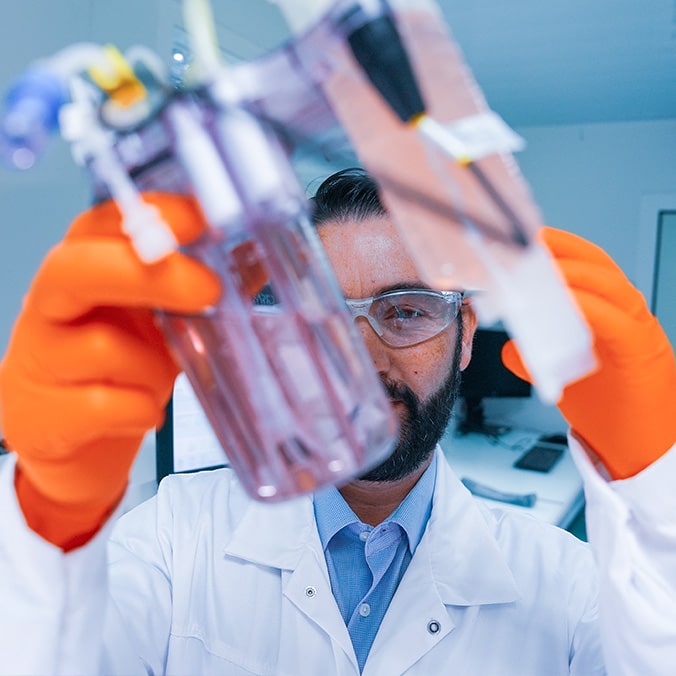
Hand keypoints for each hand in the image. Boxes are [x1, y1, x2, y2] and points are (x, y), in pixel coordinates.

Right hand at [0, 194, 219, 548]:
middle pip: (77, 268)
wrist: (73, 439)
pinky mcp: (41, 412)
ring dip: (153, 368)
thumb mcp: (162, 323)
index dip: (150, 215)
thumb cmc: (122, 370)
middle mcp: (52, 305)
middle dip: (147, 275)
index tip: (198, 220)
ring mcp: (40, 358)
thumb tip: (257, 256)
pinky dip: (141, 411)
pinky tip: (144, 412)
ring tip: (161, 380)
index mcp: (83, 269)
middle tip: (207, 289)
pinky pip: (106, 406)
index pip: (102, 224)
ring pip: (103, 347)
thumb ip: (199, 291)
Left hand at [502, 227, 675, 478]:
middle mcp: (627, 314)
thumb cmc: (610, 409)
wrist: (640, 447)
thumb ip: (536, 358)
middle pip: (598, 267)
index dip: (557, 249)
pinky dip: (590, 308)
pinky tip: (566, 302)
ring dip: (573, 273)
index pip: (585, 268)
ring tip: (540, 267)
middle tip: (528, 243)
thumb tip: (511, 346)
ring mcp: (639, 330)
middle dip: (562, 251)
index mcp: (609, 313)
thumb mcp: (564, 376)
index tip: (524, 239)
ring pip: (610, 286)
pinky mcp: (644, 353)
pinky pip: (618, 321)